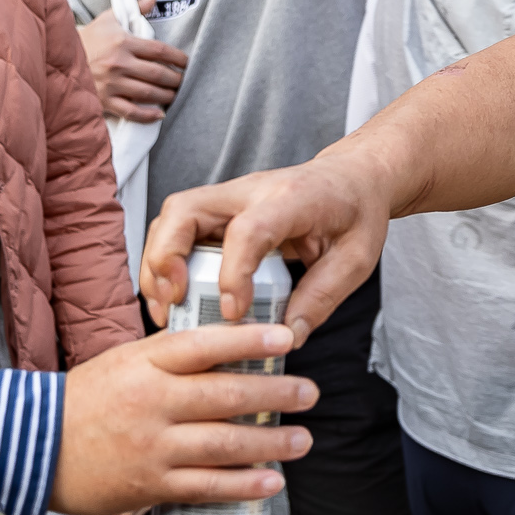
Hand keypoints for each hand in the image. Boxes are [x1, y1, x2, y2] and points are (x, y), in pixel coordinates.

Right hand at [52, 323, 315, 514]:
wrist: (30, 447)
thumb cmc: (83, 400)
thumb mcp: (123, 361)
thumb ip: (170, 356)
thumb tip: (224, 344)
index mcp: (144, 364)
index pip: (204, 345)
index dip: (249, 341)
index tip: (286, 340)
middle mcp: (151, 402)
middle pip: (226, 395)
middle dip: (276, 395)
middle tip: (310, 393)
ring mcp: (152, 446)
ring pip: (224, 443)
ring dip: (271, 443)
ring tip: (303, 439)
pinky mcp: (149, 485)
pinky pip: (206, 486)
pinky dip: (243, 485)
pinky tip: (271, 481)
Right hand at [80, 0, 187, 121]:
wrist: (58, 57)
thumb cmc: (88, 38)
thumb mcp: (109, 19)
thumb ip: (134, 9)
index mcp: (123, 42)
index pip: (159, 50)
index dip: (178, 58)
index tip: (186, 62)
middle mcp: (118, 63)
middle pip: (157, 73)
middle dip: (175, 79)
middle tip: (183, 81)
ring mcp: (111, 83)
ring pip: (147, 93)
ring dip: (166, 96)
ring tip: (174, 95)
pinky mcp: (104, 100)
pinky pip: (130, 111)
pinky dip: (147, 115)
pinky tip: (159, 114)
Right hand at [140, 155, 390, 341]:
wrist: (353, 176)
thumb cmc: (357, 214)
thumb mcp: (357, 259)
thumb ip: (322, 297)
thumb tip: (286, 337)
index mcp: (291, 198)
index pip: (249, 229)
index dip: (234, 272)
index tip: (234, 313)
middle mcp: (250, 190)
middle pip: (185, 208)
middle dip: (166, 256)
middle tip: (174, 301)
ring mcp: (228, 197)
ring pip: (172, 216)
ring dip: (158, 262)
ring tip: (166, 308)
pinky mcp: (218, 210)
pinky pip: (177, 229)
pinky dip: (165, 262)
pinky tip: (173, 299)